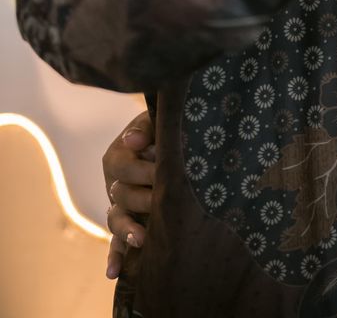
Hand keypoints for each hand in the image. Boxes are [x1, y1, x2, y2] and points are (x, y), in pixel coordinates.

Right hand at [102, 108, 154, 277]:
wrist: (165, 140)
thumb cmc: (160, 129)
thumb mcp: (153, 121)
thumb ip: (145, 128)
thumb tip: (133, 140)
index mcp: (116, 156)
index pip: (123, 166)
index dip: (143, 168)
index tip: (163, 168)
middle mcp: (113, 183)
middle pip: (121, 195)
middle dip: (144, 198)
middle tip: (163, 201)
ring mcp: (118, 206)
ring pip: (116, 220)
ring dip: (127, 230)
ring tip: (141, 238)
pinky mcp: (126, 225)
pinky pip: (116, 243)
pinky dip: (114, 257)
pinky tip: (113, 273)